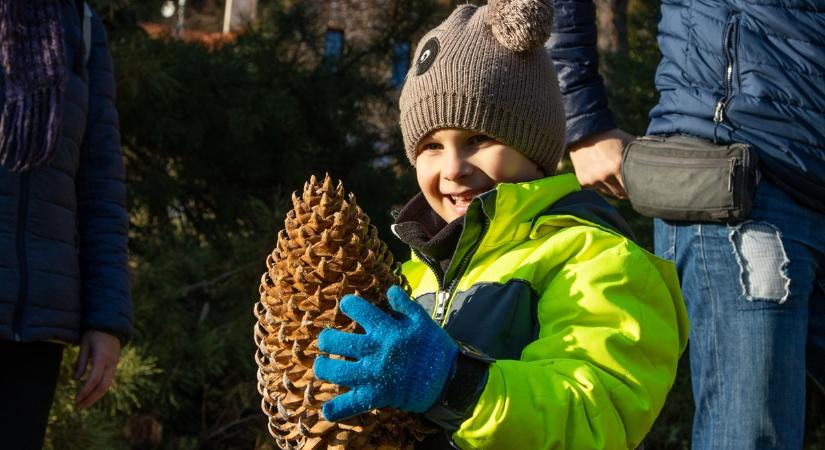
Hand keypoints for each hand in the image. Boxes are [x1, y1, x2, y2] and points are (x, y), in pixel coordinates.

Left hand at [74, 330, 120, 409]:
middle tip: (77, 407)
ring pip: (106, 386)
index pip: (94, 379)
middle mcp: (111, 364)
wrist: (111, 326)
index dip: (85, 391)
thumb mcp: (84, 345)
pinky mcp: (114, 366)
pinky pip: (107, 381)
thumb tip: (76, 380)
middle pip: (102, 387)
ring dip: (94, 397)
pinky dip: (98, 391)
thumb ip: (80, 362)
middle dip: (90, 399)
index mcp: (102, 358)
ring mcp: (114, 365)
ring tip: (82, 405)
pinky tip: (89, 395)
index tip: (76, 399)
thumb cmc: (95, 333)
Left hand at [313, 286, 457, 420]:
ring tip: (321, 366)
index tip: (346, 305)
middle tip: (326, 340)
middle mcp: (375, 351)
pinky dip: (338, 409)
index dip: (349, 304)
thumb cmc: (434, 348)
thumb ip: (405, 305)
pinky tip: (326, 410)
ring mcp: (373, 375)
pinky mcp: (376, 396)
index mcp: (387, 330)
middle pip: (338, 342)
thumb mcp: (422, 321)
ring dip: (323, 368)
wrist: (447, 380)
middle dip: (326, 339)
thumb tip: (390, 290)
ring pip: (337, 371)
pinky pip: (352, 404)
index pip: (360, 310)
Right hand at [569, 128, 633, 198]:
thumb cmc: (611, 137)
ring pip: (609, 192)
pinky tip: (601, 173)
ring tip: (614, 175)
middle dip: (626, 190)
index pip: (632, 188)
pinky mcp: (584, 181)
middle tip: (629, 183)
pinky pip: (597, 189)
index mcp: (618, 166)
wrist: (585, 133)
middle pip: (620, 193)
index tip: (640, 187)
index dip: (637, 189)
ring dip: (613, 187)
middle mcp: (605, 175)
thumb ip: (639, 155)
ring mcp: (593, 179)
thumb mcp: (628, 142)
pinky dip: (601, 184)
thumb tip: (657, 165)